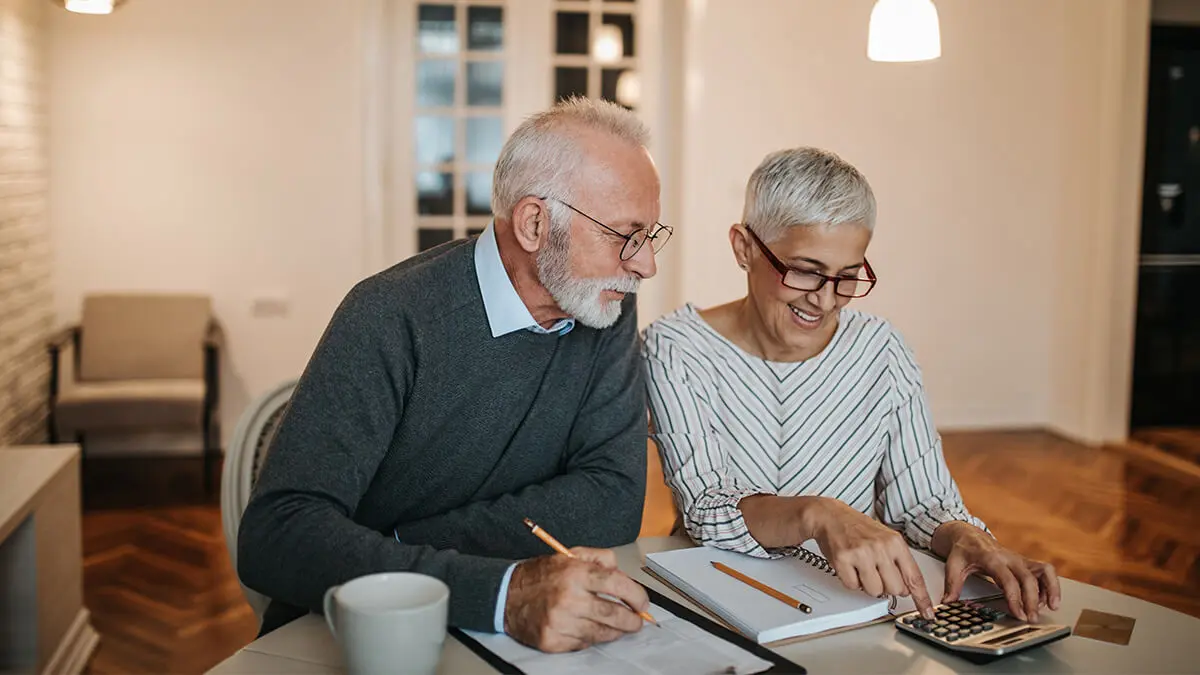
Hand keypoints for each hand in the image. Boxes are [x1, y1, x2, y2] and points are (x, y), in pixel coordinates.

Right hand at [503, 547, 649, 651]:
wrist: (505, 596)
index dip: (636, 596)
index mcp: (575, 573)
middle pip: (614, 614)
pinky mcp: (553, 641)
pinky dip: (591, 638)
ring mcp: (560, 623)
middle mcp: (569, 599)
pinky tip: (591, 629)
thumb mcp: (568, 555)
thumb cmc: (540, 576)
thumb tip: (622, 571)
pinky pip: (583, 644)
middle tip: (637, 621)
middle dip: (632, 620)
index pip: (617, 584)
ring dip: (615, 631)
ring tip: (619, 626)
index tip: (642, 603)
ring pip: (601, 633)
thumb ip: (598, 557)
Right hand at [807, 498, 935, 618]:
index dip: (921, 598)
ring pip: (875, 591)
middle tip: (878, 574)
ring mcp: (861, 553)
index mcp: (895, 542)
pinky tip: (850, 567)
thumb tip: (908, 588)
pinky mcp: (843, 559)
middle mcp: (880, 547)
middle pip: (895, 589)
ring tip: (862, 569)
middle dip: (887, 587)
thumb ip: (899, 562)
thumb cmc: (858, 528)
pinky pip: (853, 586)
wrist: (831, 516)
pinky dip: (851, 581)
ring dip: (868, 586)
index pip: (914, 577)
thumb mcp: (887, 538)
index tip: (927, 612)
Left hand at [937, 523, 1061, 621]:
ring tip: (1052, 607)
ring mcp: (1019, 559)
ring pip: (1044, 570)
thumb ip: (952, 584)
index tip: (1018, 613)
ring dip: (1051, 588)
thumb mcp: (953, 565)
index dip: (1015, 598)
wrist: (969, 535)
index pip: (1008, 580)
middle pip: (1028, 578)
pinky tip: (1046, 600)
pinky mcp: (1025, 562)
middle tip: (1032, 618)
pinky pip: (1044, 571)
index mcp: (991, 558)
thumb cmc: (963, 550)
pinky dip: (1050, 585)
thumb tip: (947, 602)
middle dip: (1033, 600)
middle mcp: (1009, 557)